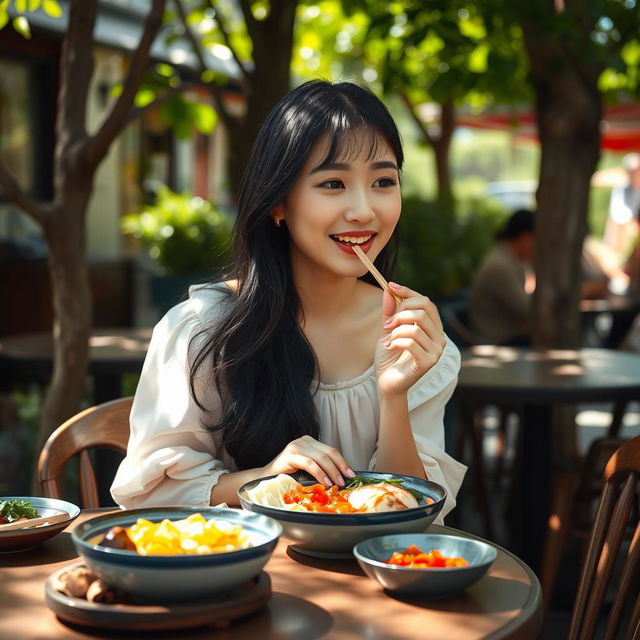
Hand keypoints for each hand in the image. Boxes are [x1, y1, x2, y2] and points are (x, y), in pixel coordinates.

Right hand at [261, 435, 354, 486]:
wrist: (265, 479)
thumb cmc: (288, 476)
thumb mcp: (307, 468)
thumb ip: (321, 467)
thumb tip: (341, 477)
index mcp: (309, 441)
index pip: (330, 450)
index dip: (342, 462)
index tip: (351, 474)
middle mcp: (303, 440)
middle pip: (328, 452)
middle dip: (340, 467)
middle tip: (345, 481)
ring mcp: (296, 446)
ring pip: (320, 458)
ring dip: (332, 472)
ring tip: (337, 484)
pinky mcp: (289, 455)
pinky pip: (309, 463)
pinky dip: (320, 473)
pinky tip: (325, 482)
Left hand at [375, 282, 445, 396]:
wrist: (388, 383)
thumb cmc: (390, 357)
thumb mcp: (388, 330)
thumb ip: (390, 312)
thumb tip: (390, 290)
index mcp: (432, 328)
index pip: (426, 302)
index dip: (408, 292)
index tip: (390, 286)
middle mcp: (439, 338)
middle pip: (423, 309)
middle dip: (400, 313)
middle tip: (387, 324)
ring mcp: (436, 351)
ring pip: (415, 326)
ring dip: (396, 331)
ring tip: (389, 340)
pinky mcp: (429, 362)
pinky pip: (411, 342)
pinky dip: (396, 342)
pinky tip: (390, 347)